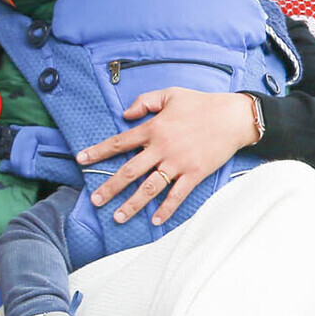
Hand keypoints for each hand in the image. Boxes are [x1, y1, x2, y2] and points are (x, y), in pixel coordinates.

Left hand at [77, 88, 261, 225]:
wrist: (233, 116)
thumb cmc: (202, 104)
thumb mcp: (171, 94)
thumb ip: (145, 101)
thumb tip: (126, 113)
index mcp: (154, 128)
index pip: (120, 142)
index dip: (98, 151)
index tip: (81, 160)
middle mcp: (162, 148)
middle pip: (130, 171)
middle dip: (110, 187)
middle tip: (95, 200)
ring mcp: (178, 163)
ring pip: (149, 187)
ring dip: (132, 204)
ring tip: (117, 217)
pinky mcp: (194, 173)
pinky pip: (177, 195)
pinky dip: (166, 209)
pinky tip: (156, 221)